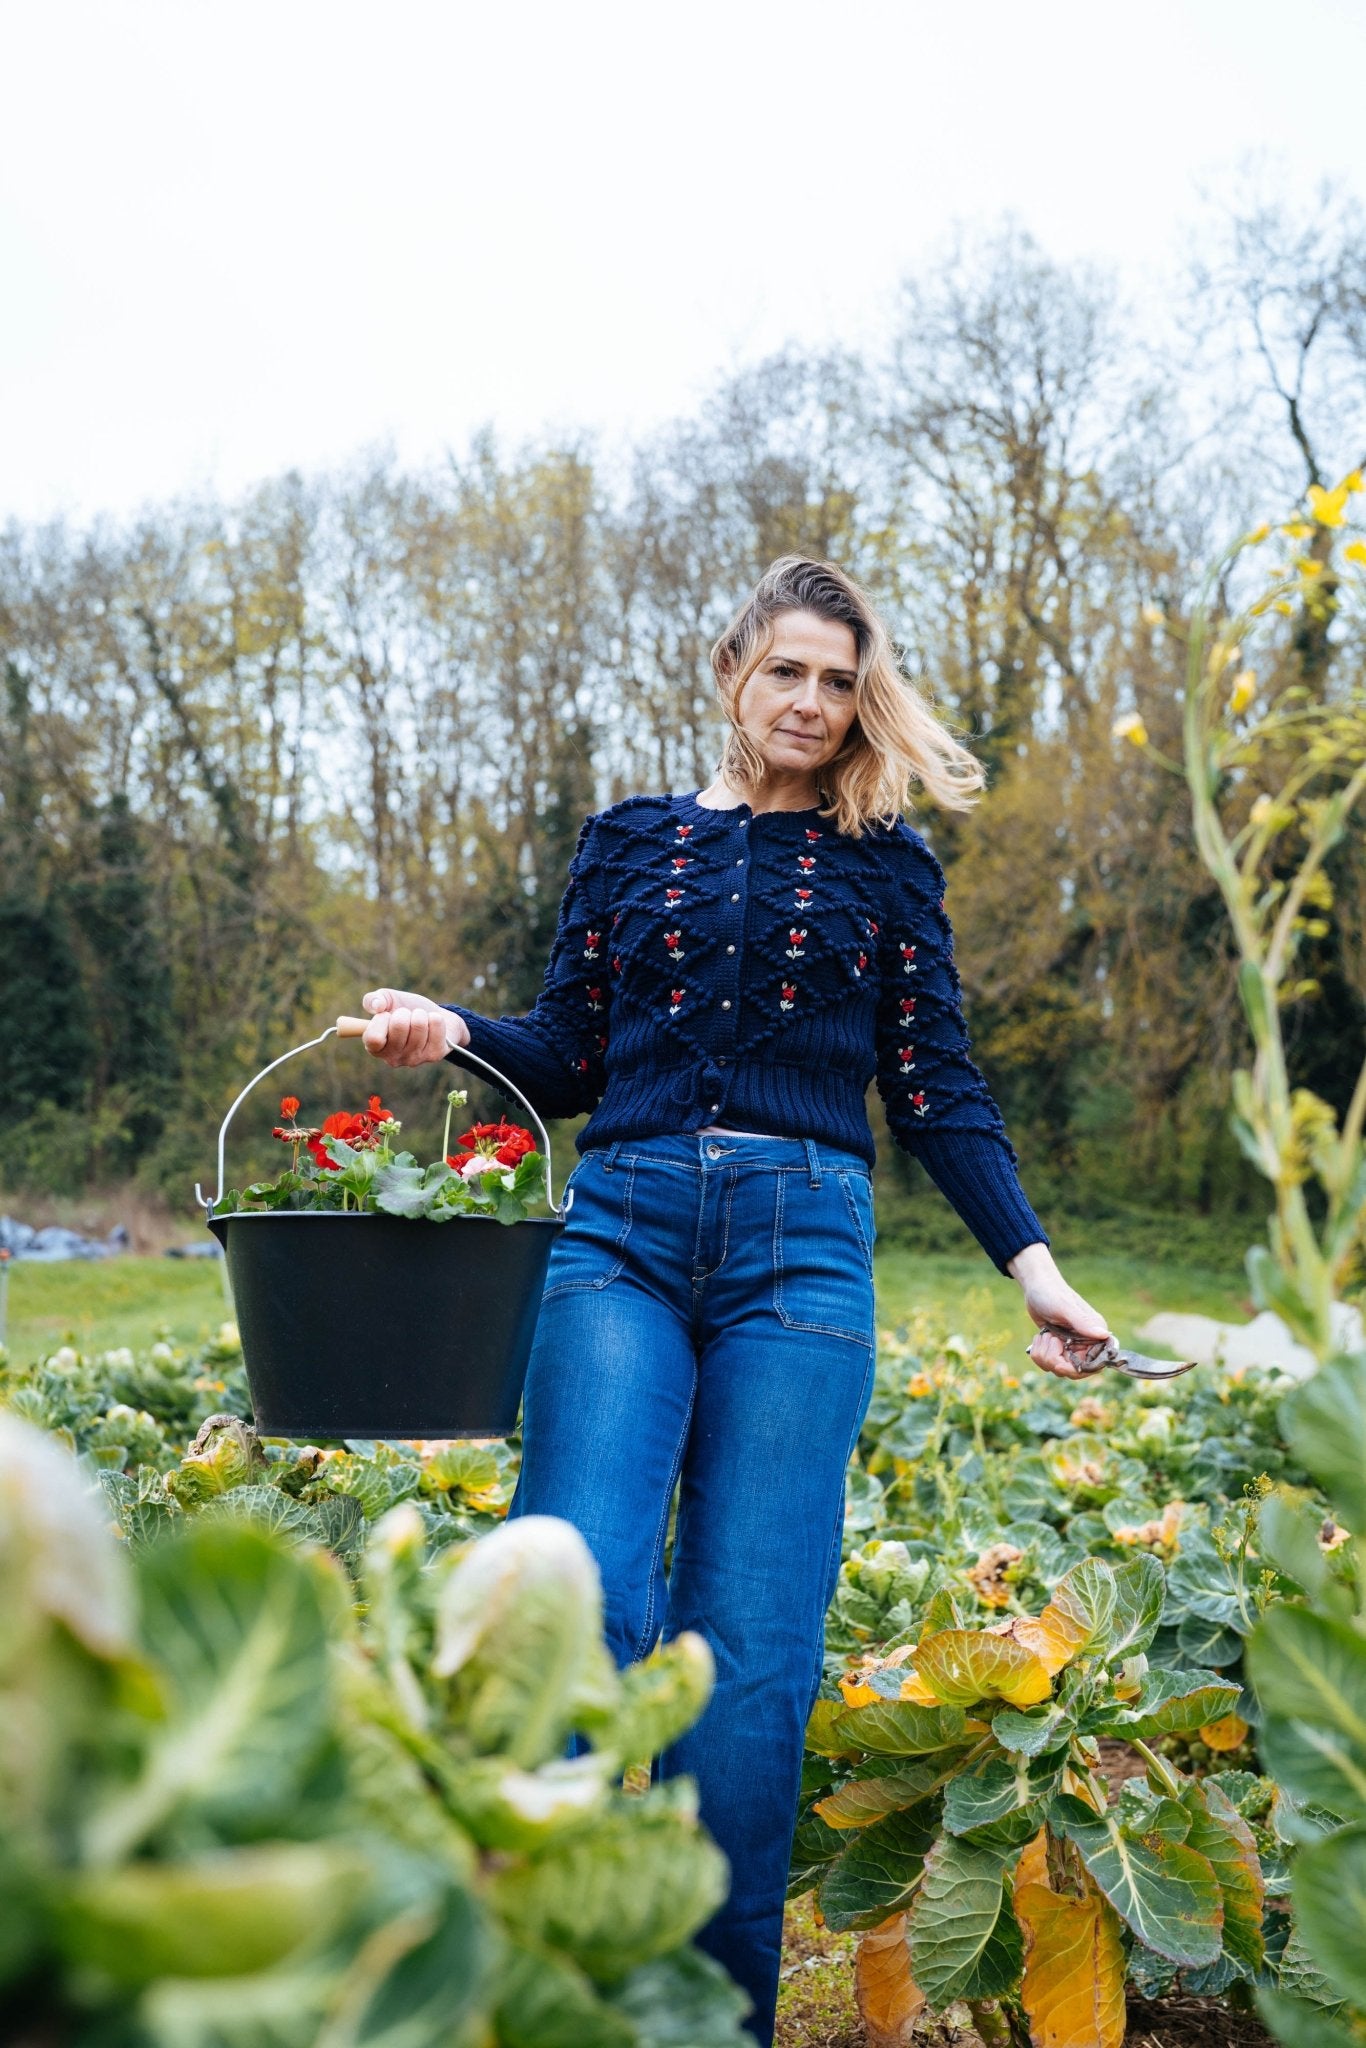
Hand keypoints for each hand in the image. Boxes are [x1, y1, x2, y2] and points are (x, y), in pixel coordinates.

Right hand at [360, 987, 469, 1067]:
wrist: (433, 1017)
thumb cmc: (405, 1010)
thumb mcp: (386, 1000)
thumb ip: (373, 1000)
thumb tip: (377, 1005)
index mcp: (375, 1048)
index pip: (373, 1038)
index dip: (382, 1019)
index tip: (387, 1015)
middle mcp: (393, 1058)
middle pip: (399, 1025)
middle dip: (404, 1012)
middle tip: (406, 1017)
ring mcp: (414, 1059)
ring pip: (419, 1023)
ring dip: (420, 1014)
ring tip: (420, 1020)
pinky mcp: (434, 1055)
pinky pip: (435, 1024)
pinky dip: (435, 1017)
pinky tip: (432, 1025)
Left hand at [1005, 1242, 1113, 1380]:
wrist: (1035, 1286)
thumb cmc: (1051, 1293)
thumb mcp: (1065, 1308)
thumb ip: (1083, 1322)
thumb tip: (1104, 1335)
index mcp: (1095, 1332)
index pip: (1095, 1364)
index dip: (1076, 1369)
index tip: (1060, 1363)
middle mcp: (1086, 1341)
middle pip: (1074, 1370)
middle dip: (1056, 1362)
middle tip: (1049, 1342)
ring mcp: (1071, 1345)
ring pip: (1058, 1368)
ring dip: (1045, 1355)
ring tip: (1045, 1335)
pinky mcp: (1057, 1346)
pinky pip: (1048, 1362)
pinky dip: (1039, 1352)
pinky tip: (1039, 1336)